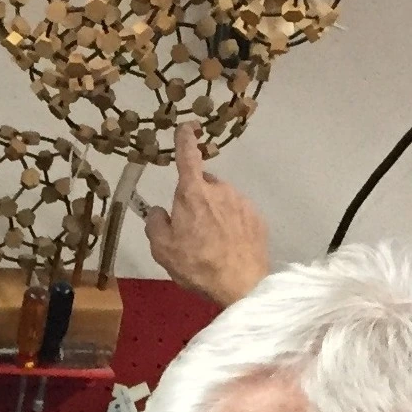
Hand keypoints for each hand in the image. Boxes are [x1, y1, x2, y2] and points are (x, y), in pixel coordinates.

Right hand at [141, 125, 270, 305]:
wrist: (241, 284)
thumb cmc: (197, 265)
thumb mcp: (162, 249)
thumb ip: (155, 223)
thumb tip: (159, 210)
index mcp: (193, 192)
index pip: (187, 155)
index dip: (185, 139)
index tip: (187, 127)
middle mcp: (220, 189)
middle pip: (203, 184)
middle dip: (196, 199)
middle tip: (191, 230)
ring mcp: (241, 201)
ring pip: (222, 200)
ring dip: (214, 214)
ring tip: (212, 244)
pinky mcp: (256, 217)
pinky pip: (238, 214)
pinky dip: (231, 225)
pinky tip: (228, 247)